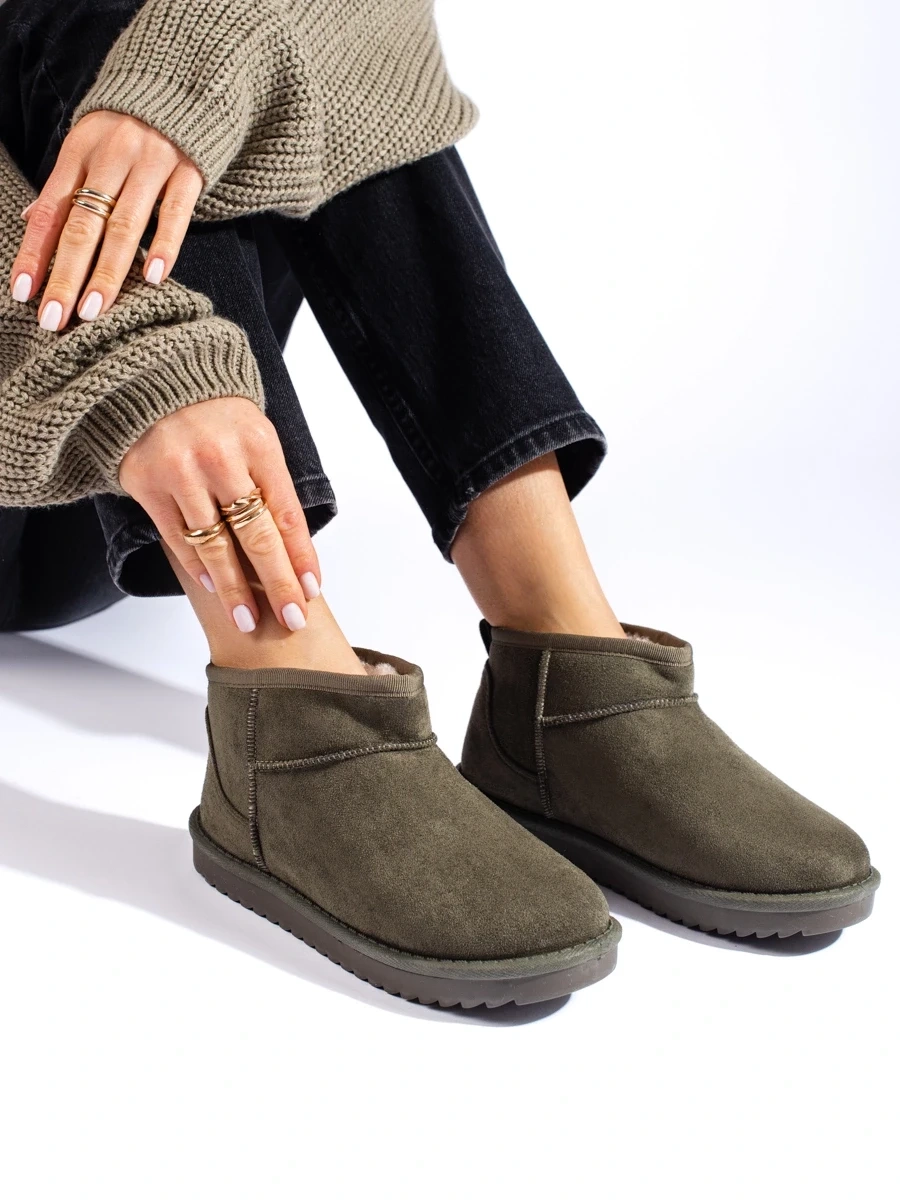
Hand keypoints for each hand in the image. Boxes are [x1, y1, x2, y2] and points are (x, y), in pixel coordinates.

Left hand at [9, 110, 202, 331]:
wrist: (179, 85)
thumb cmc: (126, 127)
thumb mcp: (86, 146)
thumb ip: (65, 185)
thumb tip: (32, 222)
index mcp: (79, 153)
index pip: (50, 211)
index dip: (34, 253)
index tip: (23, 293)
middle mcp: (111, 158)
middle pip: (83, 226)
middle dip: (66, 276)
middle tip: (55, 318)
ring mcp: (152, 164)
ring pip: (125, 227)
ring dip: (108, 273)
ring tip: (94, 311)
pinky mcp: (189, 171)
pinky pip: (175, 213)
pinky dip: (165, 246)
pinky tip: (154, 278)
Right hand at [119, 397, 321, 632]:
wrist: (151, 376)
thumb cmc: (216, 414)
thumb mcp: (256, 435)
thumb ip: (271, 484)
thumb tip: (292, 548)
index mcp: (258, 444)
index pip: (287, 513)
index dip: (301, 556)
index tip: (311, 590)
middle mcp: (220, 459)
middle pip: (256, 536)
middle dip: (277, 583)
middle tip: (291, 618)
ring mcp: (179, 472)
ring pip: (214, 545)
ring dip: (233, 588)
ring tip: (247, 618)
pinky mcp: (146, 483)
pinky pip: (177, 536)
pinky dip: (196, 565)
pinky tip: (212, 586)